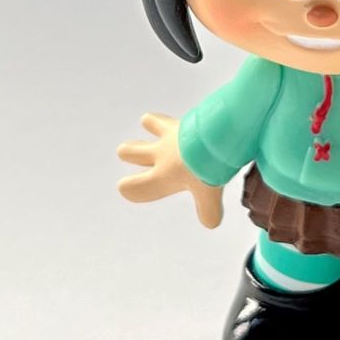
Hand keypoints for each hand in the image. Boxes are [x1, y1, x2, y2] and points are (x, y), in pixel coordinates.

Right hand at [117, 113, 223, 228]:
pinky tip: (165, 117)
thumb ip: (208, 210)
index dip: (129, 189)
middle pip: (133, 152)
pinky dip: (161, 118)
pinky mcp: (180, 121)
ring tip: (148, 122)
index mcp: (163, 177)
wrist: (214, 137)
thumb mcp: (208, 194)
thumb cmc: (206, 168)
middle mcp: (160, 155)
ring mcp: (169, 136)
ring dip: (149, 125)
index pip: (136, 187)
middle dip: (129, 152)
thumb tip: (212, 222)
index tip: (125, 187)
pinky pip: (163, 119)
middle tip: (126, 151)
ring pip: (149, 126)